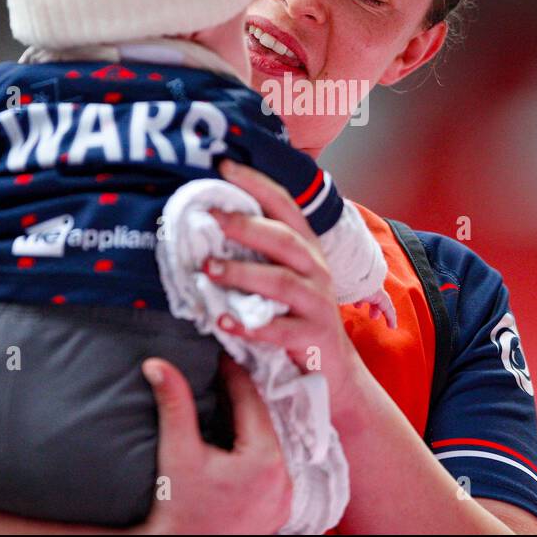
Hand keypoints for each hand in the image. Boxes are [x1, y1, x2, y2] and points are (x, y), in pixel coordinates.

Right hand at [140, 353, 291, 533]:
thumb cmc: (178, 511)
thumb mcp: (176, 453)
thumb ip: (173, 405)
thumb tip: (158, 365)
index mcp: (265, 459)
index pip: (251, 400)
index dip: (233, 375)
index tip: (220, 356)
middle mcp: (283, 478)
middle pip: (263, 421)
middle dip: (241, 397)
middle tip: (222, 374)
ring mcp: (283, 497)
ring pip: (269, 443)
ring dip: (249, 423)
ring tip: (226, 402)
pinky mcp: (277, 510)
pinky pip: (271, 468)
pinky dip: (254, 450)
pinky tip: (235, 440)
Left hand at [200, 158, 367, 413]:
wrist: (333, 371)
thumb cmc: (295, 315)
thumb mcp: (282, 276)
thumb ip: (255, 252)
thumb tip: (204, 222)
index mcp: (305, 247)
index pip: (284, 204)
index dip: (256, 182)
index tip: (223, 165)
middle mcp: (316, 268)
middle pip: (284, 239)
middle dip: (246, 225)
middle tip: (209, 217)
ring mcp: (318, 303)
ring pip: (282, 281)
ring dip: (243, 273)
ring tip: (208, 270)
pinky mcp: (314, 337)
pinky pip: (281, 330)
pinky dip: (251, 326)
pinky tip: (223, 322)